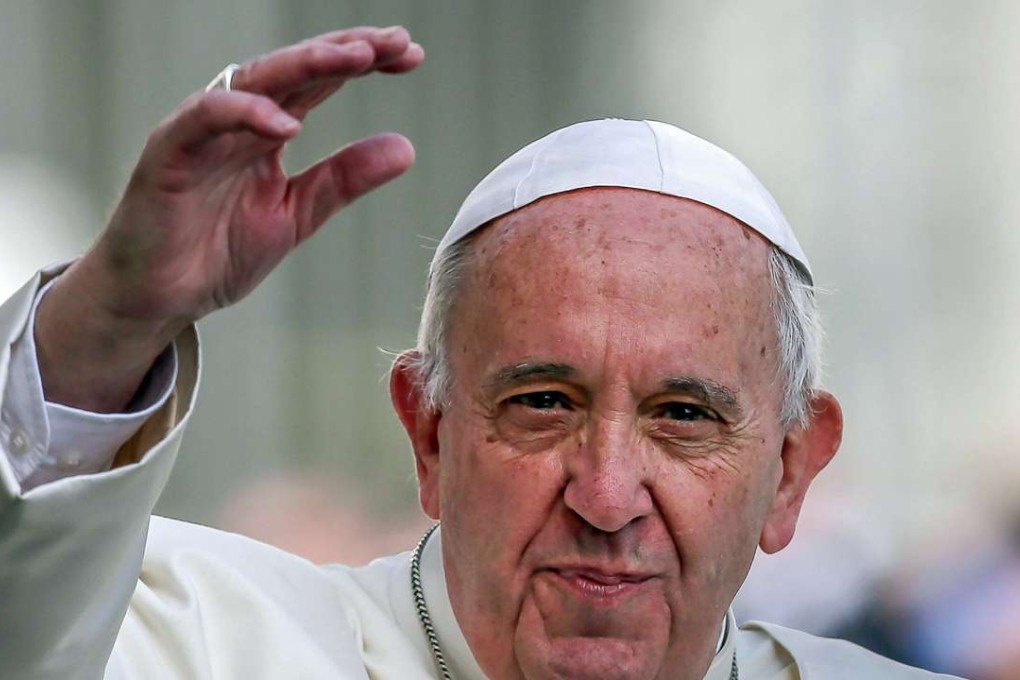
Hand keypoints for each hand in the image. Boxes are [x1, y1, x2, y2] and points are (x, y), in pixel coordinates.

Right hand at [34, 26, 423, 411]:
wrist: (160, 299)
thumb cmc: (217, 252)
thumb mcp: (297, 215)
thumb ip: (345, 180)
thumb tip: (406, 147)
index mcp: (268, 131)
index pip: (320, 82)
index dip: (364, 63)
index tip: (413, 56)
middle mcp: (237, 122)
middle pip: (295, 69)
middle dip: (347, 49)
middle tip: (398, 41)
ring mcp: (202, 133)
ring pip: (255, 81)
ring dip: (306, 63)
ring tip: (357, 57)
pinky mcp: (168, 155)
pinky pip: (203, 119)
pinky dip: (244, 113)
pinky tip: (287, 123)